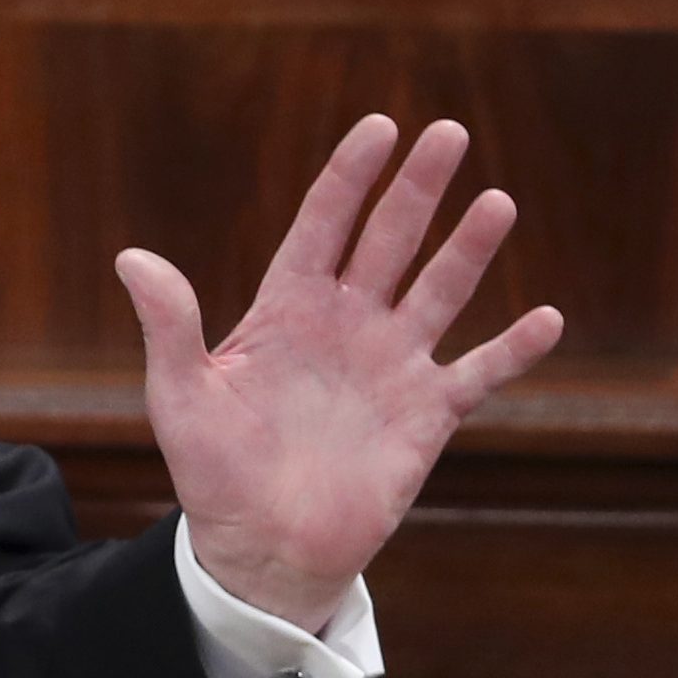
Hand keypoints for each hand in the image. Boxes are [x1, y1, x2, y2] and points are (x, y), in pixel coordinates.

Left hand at [118, 115, 563, 633]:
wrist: (263, 549)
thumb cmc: (214, 471)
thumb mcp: (181, 395)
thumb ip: (169, 326)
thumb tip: (131, 257)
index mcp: (288, 307)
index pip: (325, 223)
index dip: (350, 176)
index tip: (378, 128)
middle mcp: (347, 323)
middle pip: (390, 240)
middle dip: (418, 187)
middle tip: (449, 133)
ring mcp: (391, 365)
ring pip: (440, 291)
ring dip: (469, 249)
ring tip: (498, 202)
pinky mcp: (425, 416)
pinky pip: (477, 374)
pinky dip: (512, 350)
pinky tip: (547, 318)